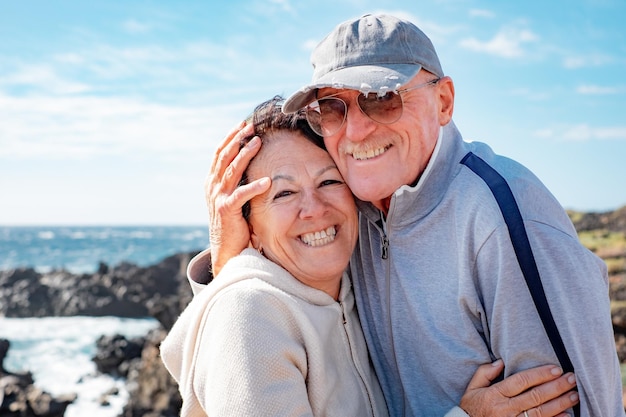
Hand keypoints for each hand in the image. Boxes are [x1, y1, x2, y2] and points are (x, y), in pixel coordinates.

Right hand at [206, 121, 270, 275]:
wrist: (226, 248)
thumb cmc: (234, 222)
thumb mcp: (232, 197)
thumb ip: (236, 181)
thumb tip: (251, 163)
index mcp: (213, 181)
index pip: (220, 153)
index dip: (230, 137)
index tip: (243, 124)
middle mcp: (213, 186)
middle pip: (225, 156)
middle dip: (237, 139)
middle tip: (251, 126)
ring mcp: (218, 197)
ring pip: (232, 170)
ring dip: (245, 154)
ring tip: (258, 142)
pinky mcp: (227, 210)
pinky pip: (241, 195)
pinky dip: (254, 187)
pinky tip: (267, 181)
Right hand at [459, 360, 578, 416]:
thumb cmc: (471, 408)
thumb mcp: (472, 388)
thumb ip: (485, 373)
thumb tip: (501, 361)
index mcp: (495, 394)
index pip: (521, 381)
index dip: (539, 374)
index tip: (555, 369)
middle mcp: (505, 409)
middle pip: (535, 396)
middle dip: (556, 387)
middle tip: (572, 379)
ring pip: (541, 412)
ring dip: (560, 403)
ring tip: (575, 395)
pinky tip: (567, 415)